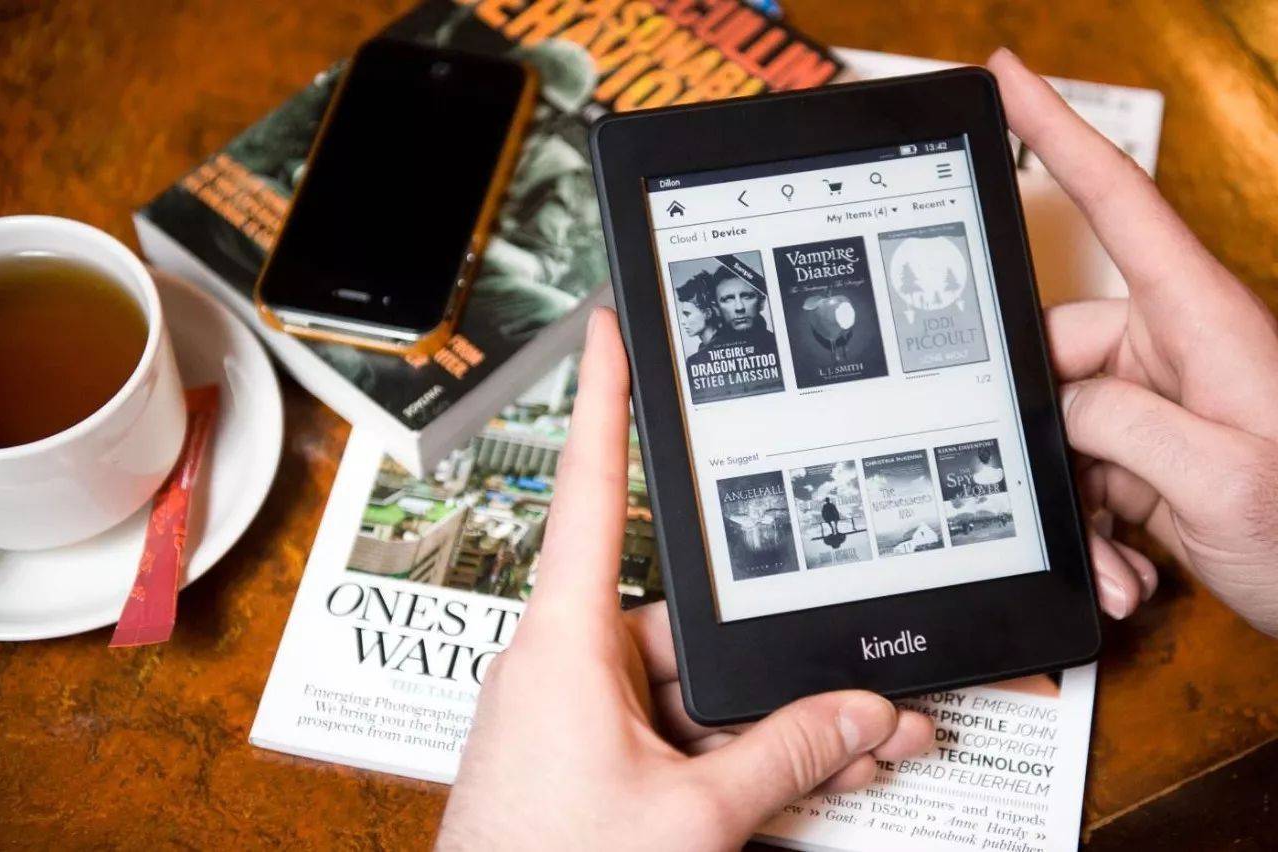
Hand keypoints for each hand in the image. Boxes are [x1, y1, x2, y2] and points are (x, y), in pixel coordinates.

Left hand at [437, 309, 933, 850]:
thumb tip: (861, 715)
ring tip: (852, 750)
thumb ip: (785, 757)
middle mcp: (566, 664)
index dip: (602, 400)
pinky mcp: (588, 757)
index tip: (607, 329)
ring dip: (770, 722)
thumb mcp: (690, 816)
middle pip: (693, 627)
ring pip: (696, 690)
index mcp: (565, 642)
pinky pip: (674, 732)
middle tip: (861, 690)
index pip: (590, 489)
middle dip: (778, 660)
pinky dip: (733, 752)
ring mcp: (577, 714)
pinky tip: (797, 776)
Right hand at [990, 49, 1277, 634]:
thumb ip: (1123, 425)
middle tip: (1052, 495)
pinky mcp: (1155, 451)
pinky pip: (1090, 470)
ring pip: (1065, 424)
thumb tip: (1056, 399)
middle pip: (1055, 346)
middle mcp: (1173, 349)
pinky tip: (1128, 570)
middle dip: (1042, 432)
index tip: (1009, 77)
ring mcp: (1162, 401)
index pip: (1119, 202)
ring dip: (1076, 501)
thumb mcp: (1221, 482)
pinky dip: (1096, 527)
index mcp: (1198, 320)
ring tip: (1117, 560)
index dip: (1057, 133)